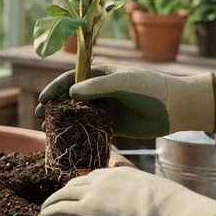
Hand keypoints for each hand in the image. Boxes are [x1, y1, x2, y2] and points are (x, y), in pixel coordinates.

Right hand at [34, 64, 215, 137]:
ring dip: (63, 122)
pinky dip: (78, 134)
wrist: (175, 107)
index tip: (42, 101)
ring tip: (49, 131)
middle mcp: (100, 91)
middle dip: (54, 106)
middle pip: (70, 98)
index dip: (54, 89)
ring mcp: (105, 108)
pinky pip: (90, 129)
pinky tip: (68, 141)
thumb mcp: (122, 82)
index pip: (70, 79)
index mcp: (100, 74)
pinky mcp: (113, 125)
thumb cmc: (150, 87)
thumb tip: (71, 92)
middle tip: (40, 118)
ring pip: (78, 114)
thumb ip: (96, 87)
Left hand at [38, 167, 215, 215]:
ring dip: (52, 203)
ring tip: (45, 212)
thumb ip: (147, 202)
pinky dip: (47, 214)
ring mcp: (94, 193)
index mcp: (123, 173)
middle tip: (56, 203)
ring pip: (63, 194)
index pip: (95, 175)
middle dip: (64, 192)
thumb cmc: (177, 214)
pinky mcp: (87, 210)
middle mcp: (105, 178)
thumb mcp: (159, 198)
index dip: (83, 185)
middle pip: (75, 182)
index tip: (78, 193)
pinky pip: (58, 209)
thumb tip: (154, 215)